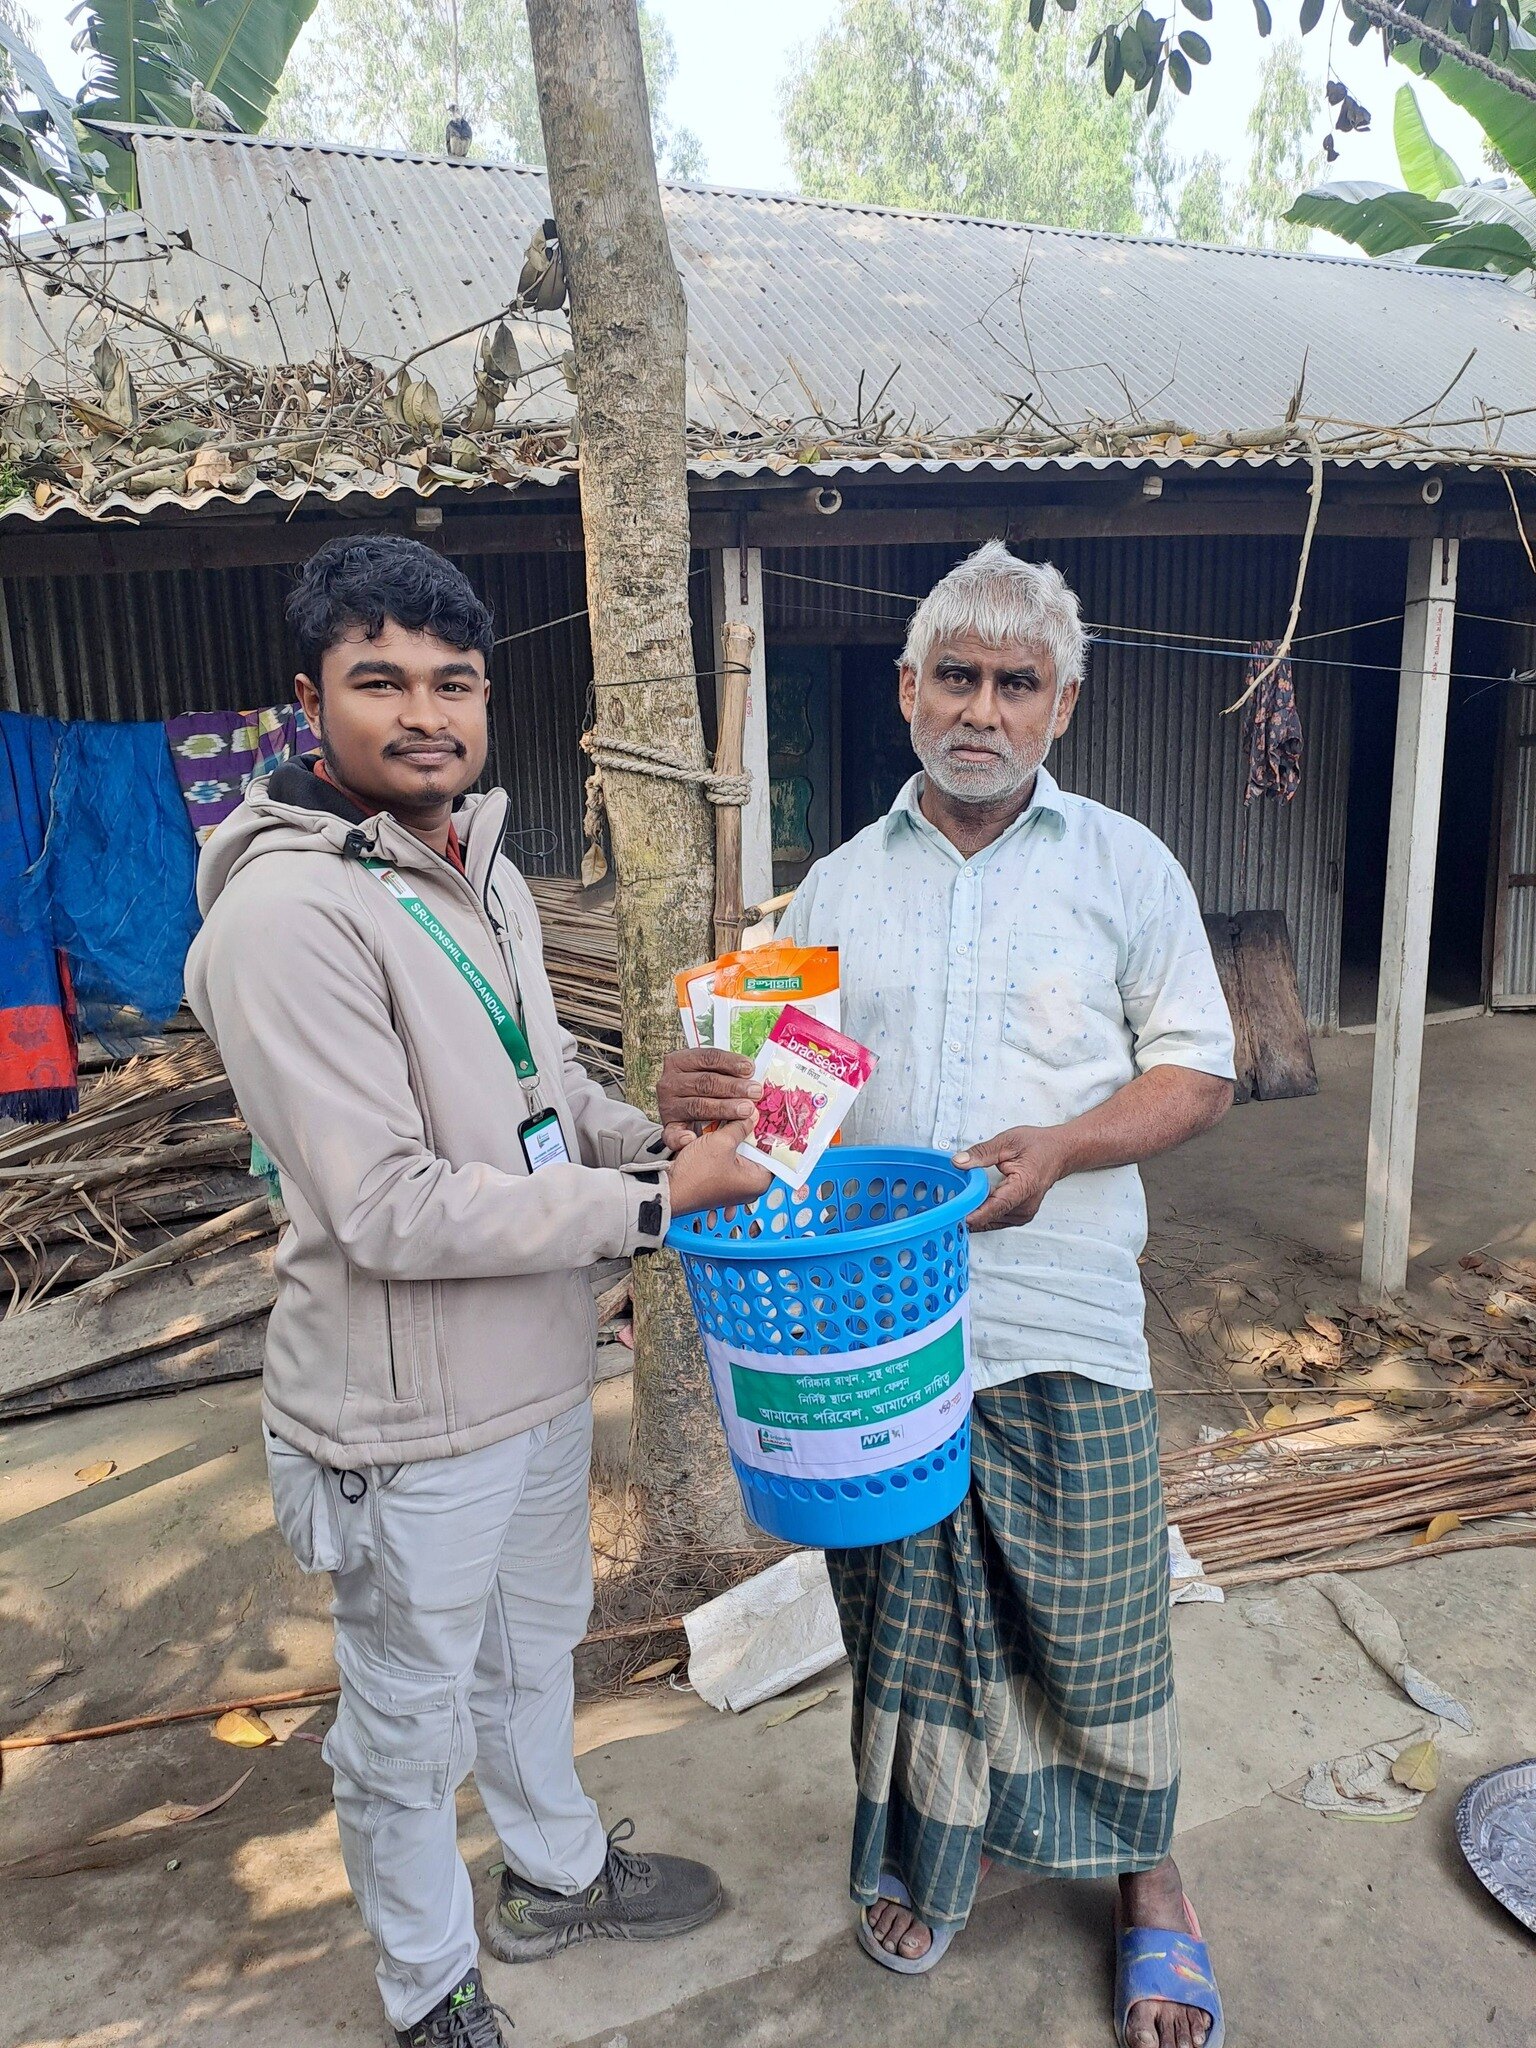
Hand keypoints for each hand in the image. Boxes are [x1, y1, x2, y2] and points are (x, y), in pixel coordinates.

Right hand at [657, 1048, 760, 1152]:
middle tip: (755, 1092)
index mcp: (679, 1061)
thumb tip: (752, 1074)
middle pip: (705, 1082)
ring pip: (697, 1106)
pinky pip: (672, 1134)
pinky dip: (681, 1137)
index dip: (730, 1062)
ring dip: (724, 1108)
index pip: (707, 1058)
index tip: (750, 1069)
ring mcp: (667, 1105)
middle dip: (733, 1087)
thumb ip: (725, 1072)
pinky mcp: (668, 1127)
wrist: (678, 1110)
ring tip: (747, 1111)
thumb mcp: (708, 1073)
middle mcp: (670, 1082)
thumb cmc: (701, 1088)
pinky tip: (693, 1138)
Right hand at [667, 1121, 773, 1216]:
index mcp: (758, 1182)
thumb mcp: (721, 1142)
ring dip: (737, 1139)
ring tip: (736, 1119)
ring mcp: (735, 1187)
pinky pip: (729, 1161)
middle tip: (752, 1112)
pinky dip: (726, 1149)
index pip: (775, 1152)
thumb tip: (753, 1115)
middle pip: (758, 1153)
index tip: (769, 1115)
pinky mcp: (720, 1184)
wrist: (668, 1189)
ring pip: (742, 1155)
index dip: (771, 1131)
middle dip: (753, 1133)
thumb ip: (740, 1126)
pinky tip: (721, 1134)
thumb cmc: (696, 1173)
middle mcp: (750, 1188)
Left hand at [954, 1125, 1071, 1230]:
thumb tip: (959, 1162)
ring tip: (958, 1201)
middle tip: (946, 1204)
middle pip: (990, 1216)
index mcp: (1024, 1187)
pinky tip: (972, 1204)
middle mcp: (1025, 1205)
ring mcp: (1024, 1214)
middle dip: (968, 1211)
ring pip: (991, 1220)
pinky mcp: (1020, 1216)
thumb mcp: (1008, 1141)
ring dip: (975, 1213)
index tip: (955, 1216)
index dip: (974, 1213)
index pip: (996, 1206)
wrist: (1060, 1152)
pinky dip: (983, 1213)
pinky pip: (996, 1219)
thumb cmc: (1039, 1146)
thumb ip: (982, 1153)